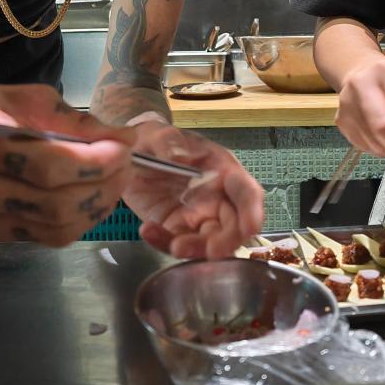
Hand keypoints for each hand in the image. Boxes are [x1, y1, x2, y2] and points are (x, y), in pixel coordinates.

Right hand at [0, 84, 135, 244]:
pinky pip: (44, 239)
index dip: (93, 161)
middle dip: (102, 185)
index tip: (123, 146)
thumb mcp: (21, 98)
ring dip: (96, 208)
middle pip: (52, 201)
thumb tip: (120, 137)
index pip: (45, 163)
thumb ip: (70, 120)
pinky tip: (93, 202)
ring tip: (116, 183)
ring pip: (52, 227)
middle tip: (127, 165)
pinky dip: (78, 223)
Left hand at [121, 122, 264, 258]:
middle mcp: (217, 198)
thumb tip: (178, 155)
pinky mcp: (176, 229)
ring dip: (196, 250)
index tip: (251, 227)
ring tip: (175, 246)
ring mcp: (198, 216)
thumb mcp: (159, 133)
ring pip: (208, 242)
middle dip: (226, 242)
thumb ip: (168, 141)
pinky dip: (163, 243)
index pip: (246, 192)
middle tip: (210, 251)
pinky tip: (147, 231)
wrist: (132, 156)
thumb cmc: (155, 140)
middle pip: (233, 226)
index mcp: (222, 171)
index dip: (252, 210)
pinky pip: (176, 243)